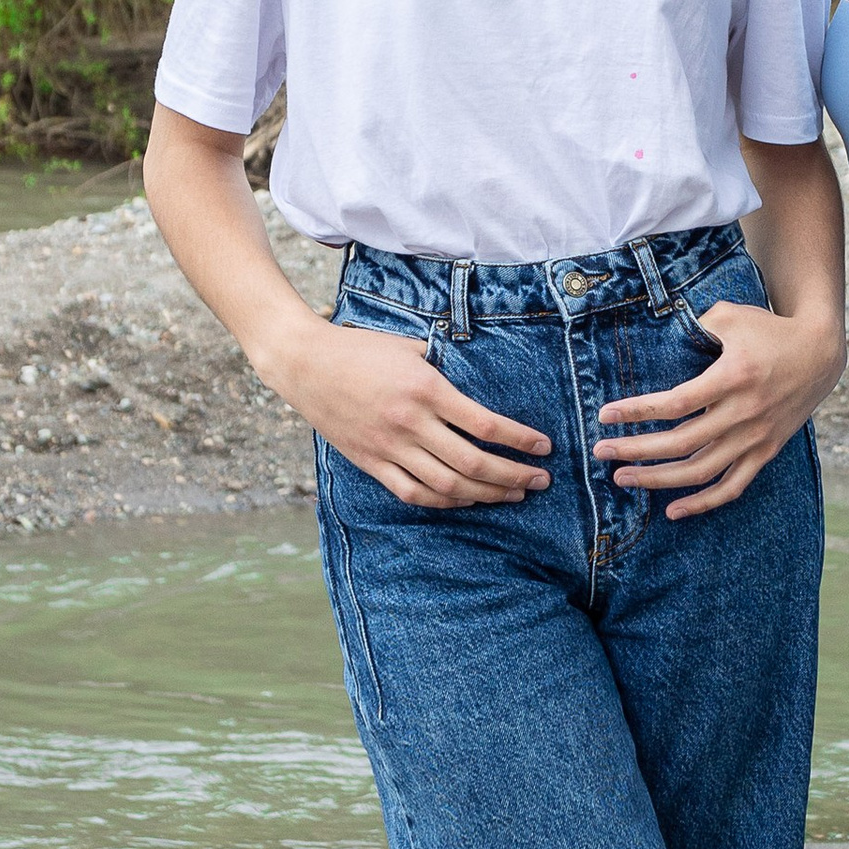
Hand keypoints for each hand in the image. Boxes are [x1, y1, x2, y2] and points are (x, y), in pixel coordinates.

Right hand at [283, 318, 550, 510]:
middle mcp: (410, 423)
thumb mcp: (410, 346)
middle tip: (540, 480)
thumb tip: (483, 378)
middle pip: (472, 463)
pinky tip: (468, 499)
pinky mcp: (371, 463)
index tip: (543, 447)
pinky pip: (414, 493)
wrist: (304, 363)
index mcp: (425, 389)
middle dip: (513, 475)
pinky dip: (445, 502)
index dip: (520, 440)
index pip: (484, 425)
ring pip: (447, 485)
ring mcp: (389, 447)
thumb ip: (447, 365)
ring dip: (486, 494)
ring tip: (513, 494)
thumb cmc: (360, 349)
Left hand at [594, 299, 842, 517]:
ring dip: (658, 479)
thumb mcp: (732, 316)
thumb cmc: (770, 330)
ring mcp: (756, 437)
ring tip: (624, 478)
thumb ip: (695, 326)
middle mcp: (745, 412)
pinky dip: (703, 503)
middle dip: (636, 450)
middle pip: (681, 443)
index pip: (675, 403)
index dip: (637, 412)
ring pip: (701, 470)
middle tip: (601, 451)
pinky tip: (672, 510)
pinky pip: (733, 486)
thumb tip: (660, 338)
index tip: (605, 416)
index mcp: (733, 377)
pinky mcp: (766, 451)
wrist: (820, 353)